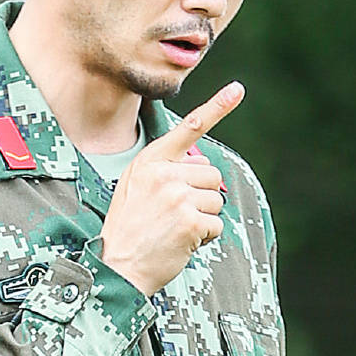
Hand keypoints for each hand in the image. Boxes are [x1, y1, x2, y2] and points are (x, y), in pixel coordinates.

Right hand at [100, 82, 243, 293]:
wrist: (117, 266)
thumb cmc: (129, 229)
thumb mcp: (136, 187)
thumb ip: (165, 170)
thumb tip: (202, 166)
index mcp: (150, 160)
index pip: (189, 128)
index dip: (217, 107)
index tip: (238, 89)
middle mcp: (164, 173)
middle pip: (212, 174)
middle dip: (202, 196)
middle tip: (176, 215)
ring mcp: (177, 196)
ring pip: (216, 200)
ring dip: (204, 218)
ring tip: (175, 229)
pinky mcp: (190, 220)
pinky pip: (216, 225)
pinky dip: (205, 238)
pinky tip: (181, 242)